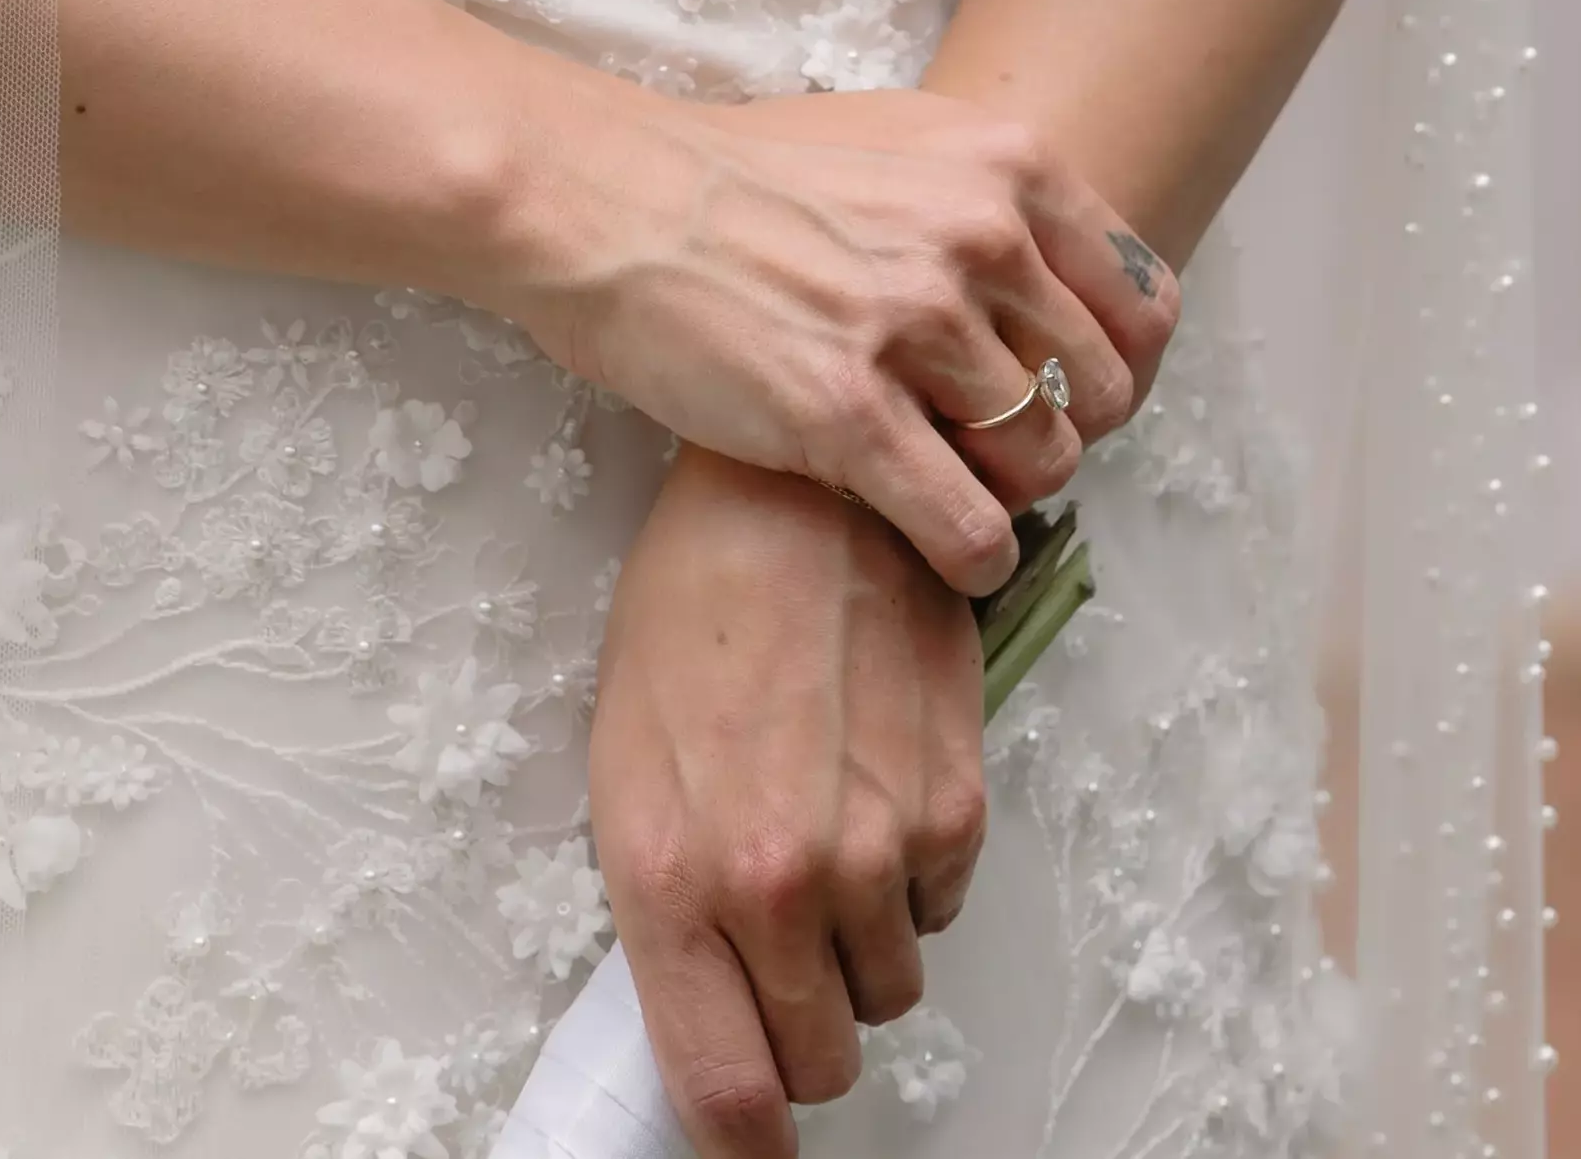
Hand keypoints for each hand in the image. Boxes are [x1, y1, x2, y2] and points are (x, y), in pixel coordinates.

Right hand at [500, 78, 1176, 596]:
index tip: (1074, 395)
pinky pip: (969, 526)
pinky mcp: (846, 415)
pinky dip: (976, 559)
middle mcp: (979, 236)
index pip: (1141, 298)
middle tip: (1003, 452)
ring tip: (962, 493)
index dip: (1119, 364)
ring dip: (1013, 496)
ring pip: (1043, 461)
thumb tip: (1059, 281)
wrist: (612, 198)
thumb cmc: (743, 173)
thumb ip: (987, 199)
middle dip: (1061, 434)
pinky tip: (952, 559)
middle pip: (1097, 390)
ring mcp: (914, 325)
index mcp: (1004, 164)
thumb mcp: (896, 141)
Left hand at [591, 445, 989, 1158]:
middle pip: (818, 1062)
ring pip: (888, 992)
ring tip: (824, 844)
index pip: (726, 1098)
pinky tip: (874, 790)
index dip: (744, 1147)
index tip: (750, 1147)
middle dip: (799, 1032)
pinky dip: (913, 881)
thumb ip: (664, 911)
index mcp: (669, 883)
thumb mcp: (627, 766)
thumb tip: (704, 1020)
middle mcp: (775, 886)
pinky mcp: (953, 805)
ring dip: (857, 952)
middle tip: (777, 958)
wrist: (798, 489)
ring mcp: (874, 851)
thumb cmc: (692, 611)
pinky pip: (939, 911)